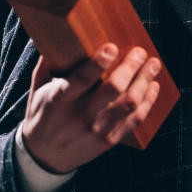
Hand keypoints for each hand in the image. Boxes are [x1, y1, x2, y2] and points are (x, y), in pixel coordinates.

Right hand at [20, 43, 161, 173]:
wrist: (44, 156)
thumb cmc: (42, 115)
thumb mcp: (37, 89)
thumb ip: (47, 64)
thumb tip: (57, 34)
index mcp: (60, 99)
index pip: (82, 78)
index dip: (99, 62)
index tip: (112, 46)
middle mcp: (80, 115)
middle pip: (113, 88)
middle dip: (131, 67)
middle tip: (140, 52)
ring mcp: (96, 130)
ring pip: (129, 103)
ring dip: (144, 81)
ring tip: (153, 65)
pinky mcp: (109, 140)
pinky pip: (135, 120)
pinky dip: (148, 101)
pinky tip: (153, 86)